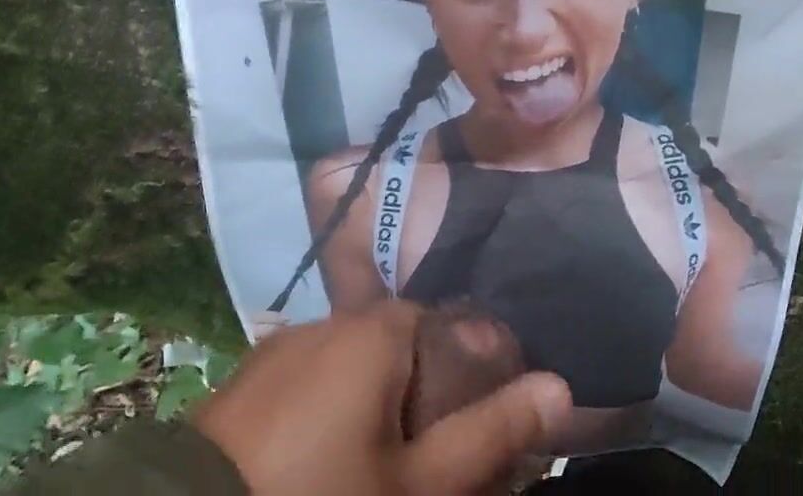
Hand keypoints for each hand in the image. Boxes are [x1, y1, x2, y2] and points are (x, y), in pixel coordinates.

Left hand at [194, 302, 572, 494]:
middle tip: (437, 460)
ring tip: (385, 467)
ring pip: (353, 370)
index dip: (475, 374)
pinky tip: (333, 463)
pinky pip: (310, 388)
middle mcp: (324, 324)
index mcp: (372, 333)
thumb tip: (559, 387)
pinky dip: (332, 417)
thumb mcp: (420, 483)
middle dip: (426, 396)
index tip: (485, 427)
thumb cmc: (324, 495)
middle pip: (400, 348)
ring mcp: (276, 352)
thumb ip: (489, 434)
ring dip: (377, 408)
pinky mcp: (243, 386)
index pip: (448, 324)